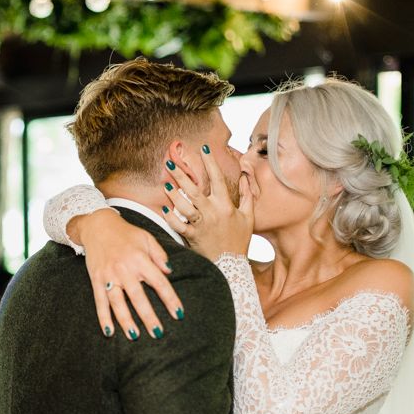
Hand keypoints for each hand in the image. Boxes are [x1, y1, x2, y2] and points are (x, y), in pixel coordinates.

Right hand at [77, 209, 184, 339]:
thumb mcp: (147, 238)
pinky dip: (103, 317)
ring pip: (118, 302)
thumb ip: (159, 255)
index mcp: (140, 259)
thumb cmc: (126, 234)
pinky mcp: (96, 280)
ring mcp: (109, 276)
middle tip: (158, 333)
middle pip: (138, 297)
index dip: (170, 299)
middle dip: (148, 316)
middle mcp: (124, 269)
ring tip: (135, 336)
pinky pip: (100, 301)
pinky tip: (109, 331)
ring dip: (126, 320)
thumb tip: (170, 272)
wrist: (97, 225)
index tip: (179, 314)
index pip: (159, 283)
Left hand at [162, 146, 253, 261]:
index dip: (210, 162)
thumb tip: (245, 177)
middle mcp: (213, 213)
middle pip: (195, 190)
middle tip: (170, 162)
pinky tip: (165, 209)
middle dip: (182, 174)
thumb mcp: (249, 217)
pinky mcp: (193, 237)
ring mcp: (202, 225)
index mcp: (226, 206)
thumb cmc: (239, 240)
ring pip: (185, 206)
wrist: (232, 266)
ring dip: (174, 195)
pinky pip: (180, 226)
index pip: (217, 179)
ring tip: (165, 184)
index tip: (202, 147)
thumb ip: (247, 196)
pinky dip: (172, 218)